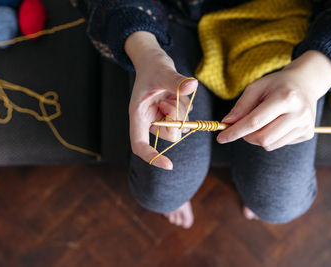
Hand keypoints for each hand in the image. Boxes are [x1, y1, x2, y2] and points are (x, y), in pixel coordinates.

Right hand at [125, 31, 197, 169]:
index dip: (152, 158)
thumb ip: (176, 81)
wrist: (153, 59)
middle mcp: (149, 120)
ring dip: (182, 112)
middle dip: (176, 120)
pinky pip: (186, 118)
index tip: (169, 165)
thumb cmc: (151, 66)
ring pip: (180, 127)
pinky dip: (186, 107)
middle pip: (168, 136)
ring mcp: (161, 118)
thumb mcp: (162, 72)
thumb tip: (192, 85)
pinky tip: (178, 94)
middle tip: (172, 101)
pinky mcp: (171, 113)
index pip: (140, 145)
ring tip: (173, 94)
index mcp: (138, 115)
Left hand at [217, 50, 330, 150]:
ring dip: (257, 138)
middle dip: (246, 137)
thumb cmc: (276, 85)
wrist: (305, 84)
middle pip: (262, 138)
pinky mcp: (307, 134)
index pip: (254, 122)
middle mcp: (299, 113)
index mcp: (285, 97)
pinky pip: (279, 144)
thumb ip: (241, 106)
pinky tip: (275, 124)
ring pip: (270, 145)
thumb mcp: (256, 87)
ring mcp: (305, 125)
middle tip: (241, 128)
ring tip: (260, 122)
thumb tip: (227, 123)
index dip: (235, 131)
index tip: (221, 138)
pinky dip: (270, 138)